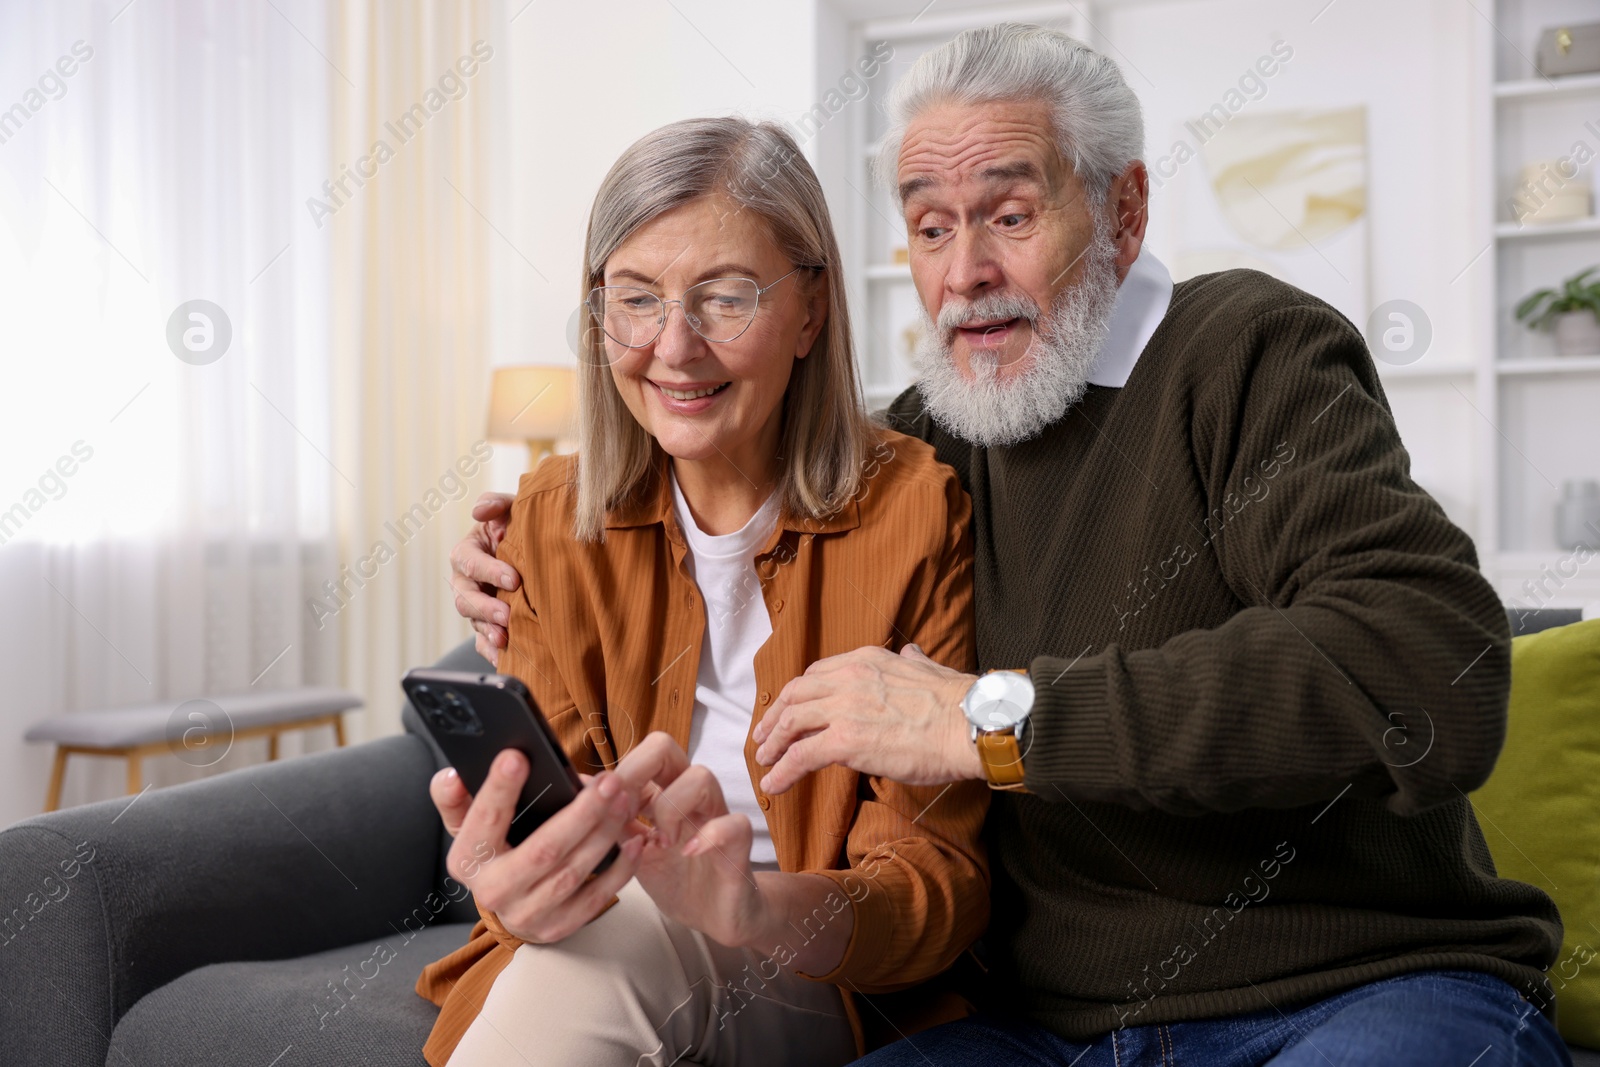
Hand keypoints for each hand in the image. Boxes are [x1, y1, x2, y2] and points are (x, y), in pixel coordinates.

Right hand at [430, 750, 644, 942]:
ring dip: (604, 834)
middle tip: (608, 782)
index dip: (499, 790)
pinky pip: (596, 898)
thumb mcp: (466, 825)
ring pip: (572, 872)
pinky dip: (619, 869)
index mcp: (468, 860)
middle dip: (580, 814)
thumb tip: (450, 776)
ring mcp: (527, 914)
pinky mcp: (558, 927)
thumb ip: (455, 799)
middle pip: (543, 851)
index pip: (483, 822)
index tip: (517, 757)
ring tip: (624, 800)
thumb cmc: (493, 849)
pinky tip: (633, 840)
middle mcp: (494, 892)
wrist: (507, 905)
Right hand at [449, 492, 518, 665]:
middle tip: (507, 615)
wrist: (534, 554)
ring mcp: (475, 606)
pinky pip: (482, 643)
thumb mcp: (509, 510)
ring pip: (472, 622)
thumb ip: (496, 503)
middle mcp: (465, 581)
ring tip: (505, 639)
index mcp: (467, 552)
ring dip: (487, 632)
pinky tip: (504, 659)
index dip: (489, 571)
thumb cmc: (518, 528)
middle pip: (464, 598)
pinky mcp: (486, 626)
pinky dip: (491, 652)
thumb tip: (480, 510)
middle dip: (485, 608)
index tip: (514, 579)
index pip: (470, 562)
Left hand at [614, 733, 767, 948]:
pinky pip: (734, 824)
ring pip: (701, 777)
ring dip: (671, 807)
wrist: (714, 915)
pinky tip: (689, 853)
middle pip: (665, 748)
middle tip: (627, 808)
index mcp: (661, 794)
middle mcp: (689, 797)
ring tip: (662, 842)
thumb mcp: (634, 851)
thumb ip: (612, 822)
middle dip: (637, 770)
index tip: (605, 805)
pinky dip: (709, 836)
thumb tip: (578, 787)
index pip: (637, 756)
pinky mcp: (738, 844)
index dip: (617, 773)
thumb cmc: (677, 879)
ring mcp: (716, 816)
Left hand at [753, 644, 981, 793]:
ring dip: (772, 743)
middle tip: (764, 736)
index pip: (817, 674)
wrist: (970, 724)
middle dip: (775, 716)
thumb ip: (913, 661)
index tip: (789, 710)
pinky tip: (774, 784)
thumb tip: (911, 654)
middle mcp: (849, 677)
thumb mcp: (929, 667)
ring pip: (791, 723)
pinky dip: (782, 770)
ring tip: (764, 761)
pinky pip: (800, 756)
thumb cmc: (958, 703)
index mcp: (866, 659)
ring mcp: (844, 709)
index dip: (797, 694)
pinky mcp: (845, 742)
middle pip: (795, 694)